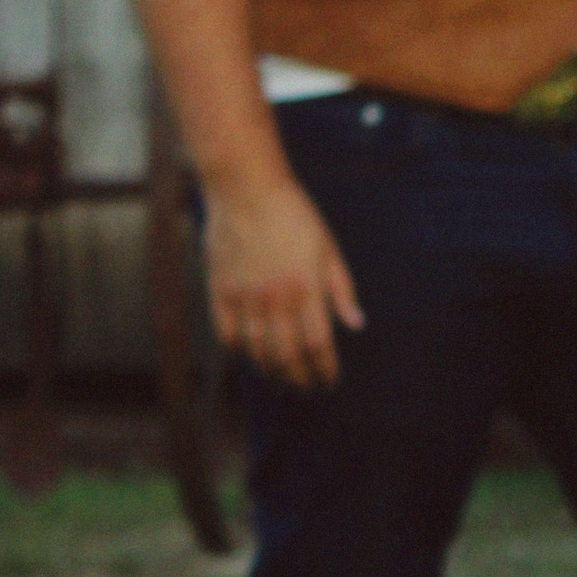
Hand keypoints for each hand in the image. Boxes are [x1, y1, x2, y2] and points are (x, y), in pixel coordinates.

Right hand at [204, 172, 364, 386]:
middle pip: (287, 356)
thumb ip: (341, 290)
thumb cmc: (294, 216)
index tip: (329, 382)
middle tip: (306, 388)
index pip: (318, 345)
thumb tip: (357, 325)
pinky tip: (250, 356)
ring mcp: (244, 297)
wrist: (246, 189)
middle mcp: (274, 299)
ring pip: (257, 351)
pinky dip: (239, 351)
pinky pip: (227, 334)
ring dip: (271, 371)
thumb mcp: (328, 249)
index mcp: (306, 289)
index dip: (324, 370)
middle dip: (299, 378)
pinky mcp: (220, 290)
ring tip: (282, 378)